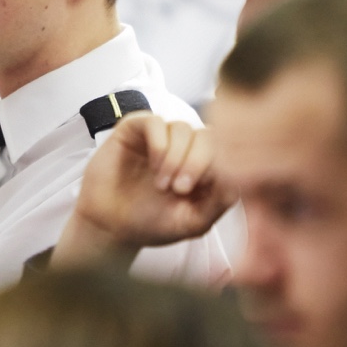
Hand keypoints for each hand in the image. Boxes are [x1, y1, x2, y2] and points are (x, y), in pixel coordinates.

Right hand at [54, 113, 232, 265]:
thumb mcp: (194, 221)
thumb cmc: (151, 223)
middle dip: (198, 162)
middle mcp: (186, 147)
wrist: (109, 225)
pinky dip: (159, 143)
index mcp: (205, 166)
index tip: (200, 192)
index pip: (226, 150)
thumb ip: (220, 202)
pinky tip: (153, 165)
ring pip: (183, 128)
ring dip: (175, 157)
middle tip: (180, 189)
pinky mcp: (136, 129)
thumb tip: (237, 176)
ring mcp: (161, 136)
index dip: (219, 168)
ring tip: (162, 185)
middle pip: (208, 136)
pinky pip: (155, 121)